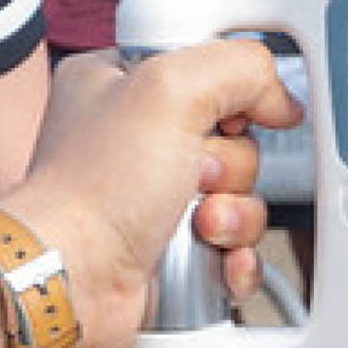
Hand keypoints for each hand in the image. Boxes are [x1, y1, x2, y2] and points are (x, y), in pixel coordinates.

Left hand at [0, 43, 301, 347]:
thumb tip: (278, 97)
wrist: (69, 280)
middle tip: (196, 175)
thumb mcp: (169, 88)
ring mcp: (151, 200)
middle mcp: (134, 140)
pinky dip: (234, 258)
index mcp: (119, 83)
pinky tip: (216, 257)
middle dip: (230, 166)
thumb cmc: (92, 190)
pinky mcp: (169, 251)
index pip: (206, 69)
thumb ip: (237, 67)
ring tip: (198, 224)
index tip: (229, 115)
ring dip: (234, 215)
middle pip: (233, 139)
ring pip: (238, 198)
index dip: (231, 94)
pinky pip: (233, 249)